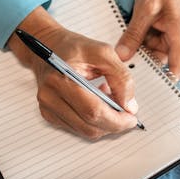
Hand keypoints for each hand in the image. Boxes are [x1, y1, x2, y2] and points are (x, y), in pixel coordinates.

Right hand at [8, 7, 137, 139]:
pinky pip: (78, 128)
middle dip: (113, 125)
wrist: (48, 47)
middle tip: (127, 115)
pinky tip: (96, 104)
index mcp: (61, 78)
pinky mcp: (49, 114)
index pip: (92, 111)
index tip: (132, 118)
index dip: (116, 120)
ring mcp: (47, 107)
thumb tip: (129, 106)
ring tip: (109, 101)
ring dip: (104, 123)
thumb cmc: (74, 48)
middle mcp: (50, 96)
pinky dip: (93, 122)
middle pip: (89, 126)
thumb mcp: (104, 53)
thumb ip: (121, 78)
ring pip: (85, 131)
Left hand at [116, 0, 179, 78]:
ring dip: (137, 56)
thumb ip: (133, 33)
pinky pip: (146, 46)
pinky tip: (124, 45)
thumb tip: (122, 56)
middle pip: (160, 64)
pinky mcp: (158, 35)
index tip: (150, 91)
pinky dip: (136, 46)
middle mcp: (175, 41)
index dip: (166, 82)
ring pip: (150, 56)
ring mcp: (166, 38)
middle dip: (144, 68)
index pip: (178, 68)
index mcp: (179, 36)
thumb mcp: (144, 8)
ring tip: (121, 56)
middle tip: (124, 75)